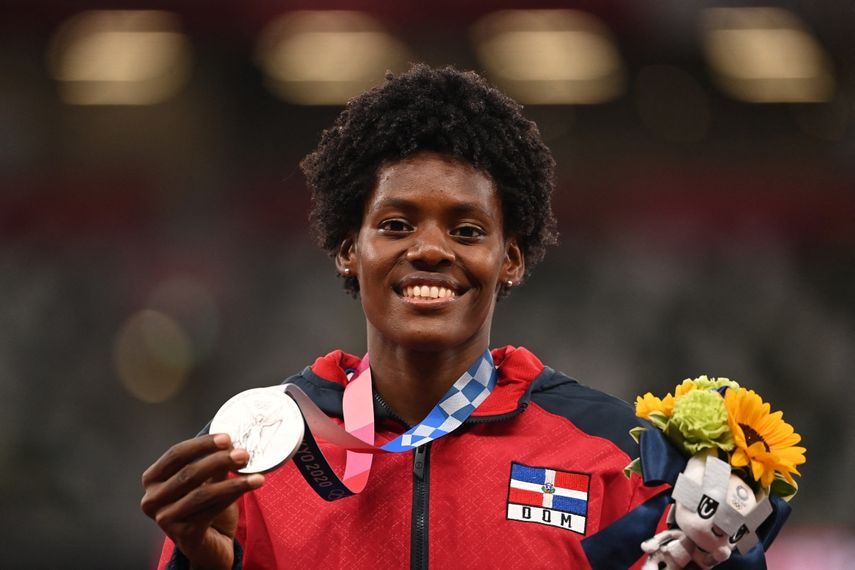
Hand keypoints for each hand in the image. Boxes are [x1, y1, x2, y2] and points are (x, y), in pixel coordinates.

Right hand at [140, 433, 264, 569]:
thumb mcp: (207, 481)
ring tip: (255, 473)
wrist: (209, 544)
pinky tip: (252, 485)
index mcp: (152, 479)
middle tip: (244, 454)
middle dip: (219, 460)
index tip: (227, 438)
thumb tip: (230, 442)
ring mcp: (165, 519)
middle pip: (188, 473)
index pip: (175, 455)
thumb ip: (213, 463)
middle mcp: (152, 500)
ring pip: (202, 493)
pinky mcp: (183, 534)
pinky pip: (212, 509)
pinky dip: (234, 495)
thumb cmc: (204, 507)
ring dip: (232, 480)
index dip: (202, 444)